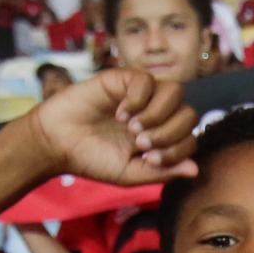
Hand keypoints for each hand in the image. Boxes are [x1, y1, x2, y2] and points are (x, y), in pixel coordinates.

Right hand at [26, 69, 199, 185]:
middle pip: (189, 113)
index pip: (190, 137)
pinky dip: (137, 99)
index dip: (177, 150)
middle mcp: (156, 113)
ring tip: (132, 128)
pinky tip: (119, 113)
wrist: (57, 144)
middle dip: (168, 133)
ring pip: (175, 91)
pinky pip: (147, 79)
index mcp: (161, 136)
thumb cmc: (92, 159)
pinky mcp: (123, 79)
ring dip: (159, 114)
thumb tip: (196, 170)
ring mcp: (142, 94)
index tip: (148, 160)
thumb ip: (162, 172)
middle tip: (139, 144)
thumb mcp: (130, 174)